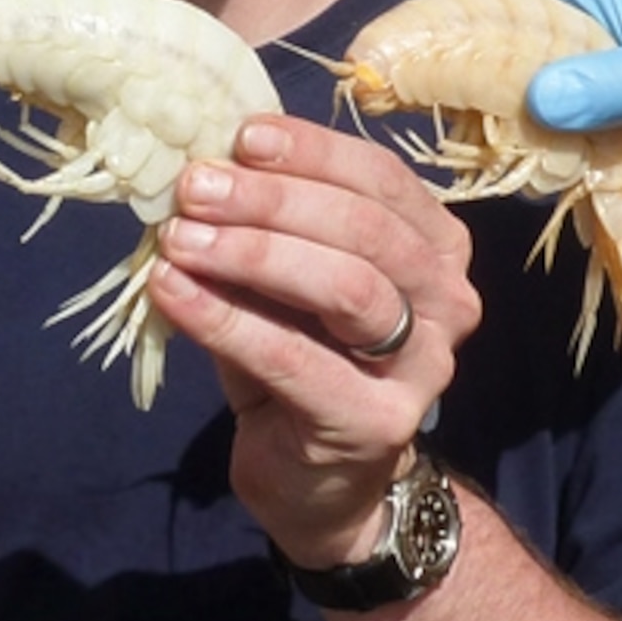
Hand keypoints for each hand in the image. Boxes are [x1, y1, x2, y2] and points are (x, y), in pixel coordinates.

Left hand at [150, 116, 480, 567]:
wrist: (322, 483)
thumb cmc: (305, 361)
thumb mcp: (288, 283)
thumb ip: (266, 228)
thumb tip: (203, 167)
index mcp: (436, 247)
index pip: (381, 179)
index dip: (312, 151)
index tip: (240, 137)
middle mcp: (448, 301)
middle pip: (366, 229)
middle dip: (274, 200)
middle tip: (195, 187)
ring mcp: (424, 366)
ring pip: (347, 287)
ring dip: (253, 253)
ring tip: (178, 238)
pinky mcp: (378, 422)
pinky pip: (295, 358)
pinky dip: (225, 320)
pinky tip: (172, 294)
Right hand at [431, 0, 621, 168]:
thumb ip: (609, 84)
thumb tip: (537, 101)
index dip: (423, 23)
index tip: (392, 74)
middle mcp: (566, 1)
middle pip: (473, 31)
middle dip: (454, 83)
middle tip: (449, 134)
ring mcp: (576, 44)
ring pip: (499, 75)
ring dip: (494, 119)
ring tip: (507, 161)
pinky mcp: (588, 84)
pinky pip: (533, 105)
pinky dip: (528, 136)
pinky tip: (542, 171)